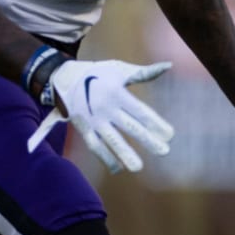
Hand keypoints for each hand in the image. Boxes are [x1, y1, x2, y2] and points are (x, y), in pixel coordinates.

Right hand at [26, 59, 172, 172]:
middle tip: (164, 152)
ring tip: (137, 167)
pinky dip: (104, 157)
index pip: (140, 111)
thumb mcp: (121, 69)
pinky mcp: (83, 129)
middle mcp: (105, 108)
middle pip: (129, 126)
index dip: (155, 123)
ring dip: (123, 154)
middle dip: (146, 140)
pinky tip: (118, 168)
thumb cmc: (99, 73)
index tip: (170, 135)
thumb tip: (167, 66)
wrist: (63, 77)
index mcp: (117, 93)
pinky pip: (94, 145)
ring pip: (109, 139)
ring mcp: (93, 120)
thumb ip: (144, 73)